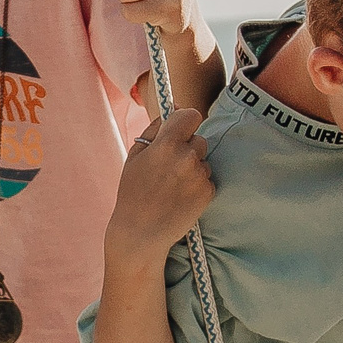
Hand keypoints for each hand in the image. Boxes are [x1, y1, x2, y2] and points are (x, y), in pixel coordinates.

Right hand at [106, 108, 213, 268]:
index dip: (186, 120)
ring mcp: (200, 175)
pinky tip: (180, 197)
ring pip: (203, 160)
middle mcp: (187, 156)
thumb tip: (173, 110)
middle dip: (188, 148)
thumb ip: (154, 130)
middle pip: (199, 139)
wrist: (141, 232)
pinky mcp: (208, 192)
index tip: (180, 129)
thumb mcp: (134, 156)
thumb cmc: (133, 193)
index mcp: (166, 143)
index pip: (191, 114)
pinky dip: (197, 186)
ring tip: (172, 186)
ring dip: (193, 168)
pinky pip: (207, 179)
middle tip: (170, 167)